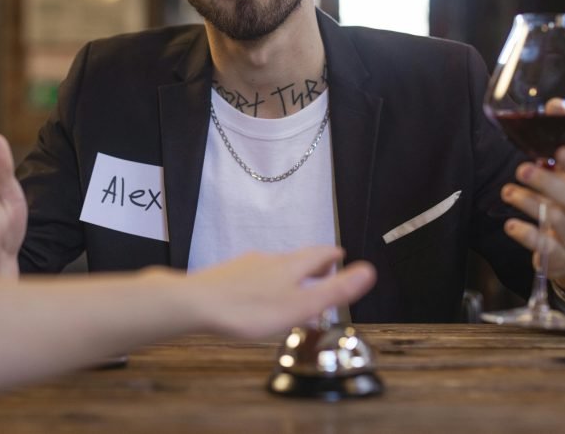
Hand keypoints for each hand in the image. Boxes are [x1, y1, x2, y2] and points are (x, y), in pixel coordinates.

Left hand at [184, 247, 375, 338]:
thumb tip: (369, 270)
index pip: (320, 255)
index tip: (342, 256)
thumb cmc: (248, 310)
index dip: (333, 257)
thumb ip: (335, 290)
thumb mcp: (300, 306)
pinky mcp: (226, 276)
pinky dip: (266, 283)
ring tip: (294, 287)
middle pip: (297, 259)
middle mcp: (269, 260)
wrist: (195, 304)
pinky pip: (254, 276)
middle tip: (324, 270)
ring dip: (290, 275)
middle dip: (313, 265)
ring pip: (275, 267)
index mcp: (291, 266)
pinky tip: (258, 297)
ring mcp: (245, 266)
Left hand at [500, 146, 564, 292]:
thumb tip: (538, 159)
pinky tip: (511, 225)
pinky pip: (543, 245)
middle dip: (547, 182)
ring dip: (528, 202)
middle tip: (522, 170)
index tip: (559, 151)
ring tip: (508, 192)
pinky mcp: (560, 258)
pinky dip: (525, 234)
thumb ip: (561, 176)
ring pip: (556, 219)